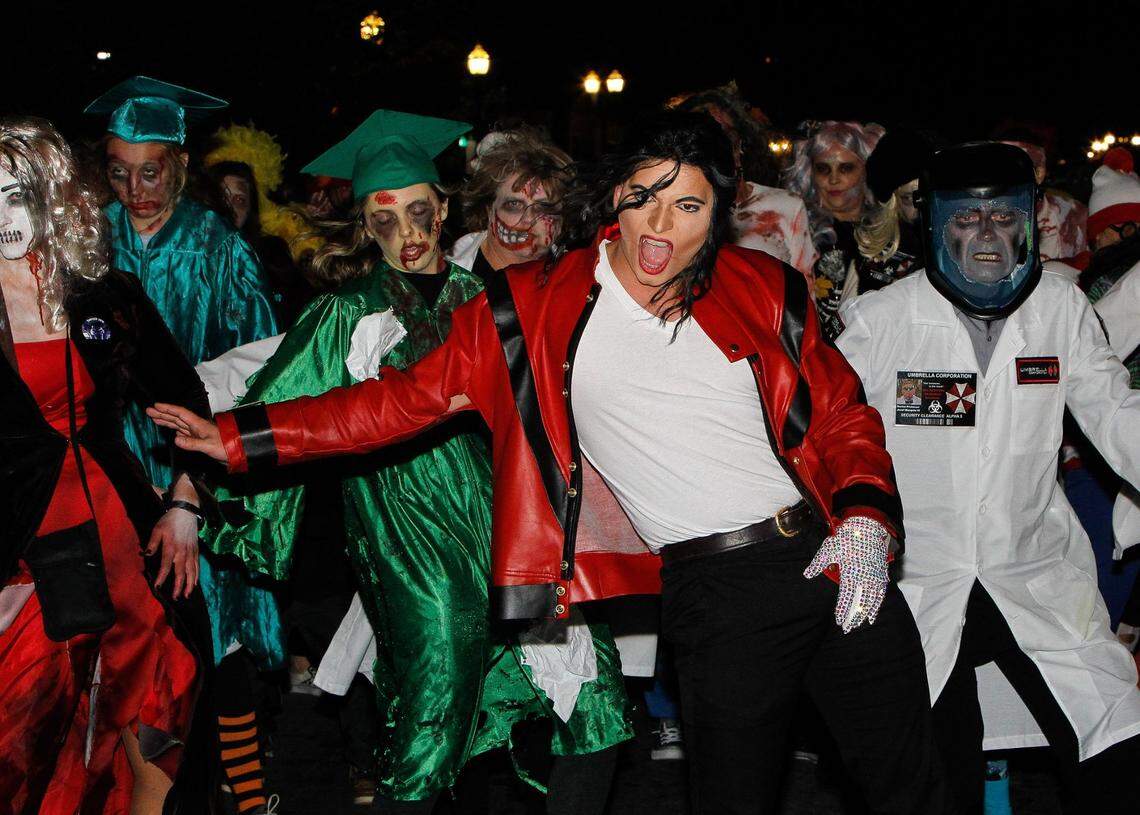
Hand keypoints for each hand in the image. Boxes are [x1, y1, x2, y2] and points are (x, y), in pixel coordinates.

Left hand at [146, 506, 199, 598]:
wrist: (186, 512)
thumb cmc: (169, 521)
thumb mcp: (157, 529)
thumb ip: (152, 543)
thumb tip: (146, 555)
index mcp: (171, 547)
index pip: (166, 565)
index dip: (162, 576)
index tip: (158, 587)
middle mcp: (182, 552)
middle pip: (181, 572)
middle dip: (178, 586)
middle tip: (175, 597)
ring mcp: (191, 552)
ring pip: (191, 571)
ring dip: (189, 584)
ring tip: (186, 594)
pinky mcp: (196, 550)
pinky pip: (197, 565)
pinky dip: (196, 575)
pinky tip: (194, 583)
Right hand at [147, 403, 225, 462]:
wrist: (237, 452)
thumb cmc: (226, 447)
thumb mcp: (209, 446)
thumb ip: (192, 443)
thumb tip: (175, 439)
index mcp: (198, 424)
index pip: (180, 414)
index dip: (168, 409)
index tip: (156, 405)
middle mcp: (196, 426)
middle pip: (177, 418)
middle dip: (163, 414)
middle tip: (148, 410)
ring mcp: (198, 432)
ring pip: (179, 424)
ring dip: (167, 421)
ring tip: (154, 418)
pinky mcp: (199, 439)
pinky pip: (184, 433)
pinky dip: (175, 430)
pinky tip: (172, 431)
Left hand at [804, 516, 889, 633]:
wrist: (867, 529)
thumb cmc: (846, 539)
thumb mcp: (829, 549)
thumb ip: (818, 564)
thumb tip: (807, 574)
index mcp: (850, 573)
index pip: (846, 597)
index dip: (842, 610)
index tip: (838, 621)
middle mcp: (864, 577)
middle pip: (859, 603)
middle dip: (853, 618)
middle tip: (846, 629)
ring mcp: (875, 577)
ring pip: (871, 601)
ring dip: (864, 615)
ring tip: (858, 625)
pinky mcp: (881, 575)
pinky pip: (880, 595)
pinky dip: (876, 607)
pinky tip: (872, 616)